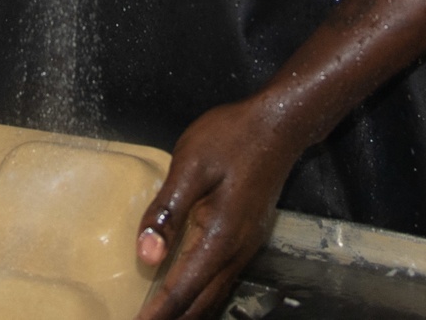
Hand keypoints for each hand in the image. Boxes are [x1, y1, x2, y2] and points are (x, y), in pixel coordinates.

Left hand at [135, 98, 300, 319]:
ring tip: (158, 314)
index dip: (156, 315)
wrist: (279, 124)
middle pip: (201, 305)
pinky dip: (200, 295)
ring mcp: (245, 247)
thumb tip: (146, 256)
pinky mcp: (247, 237)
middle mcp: (235, 252)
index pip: (182, 292)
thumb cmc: (232, 138)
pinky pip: (221, 280)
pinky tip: (184, 290)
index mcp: (218, 239)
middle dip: (171, 319)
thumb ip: (167, 211)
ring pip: (213, 296)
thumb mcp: (190, 166)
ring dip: (186, 311)